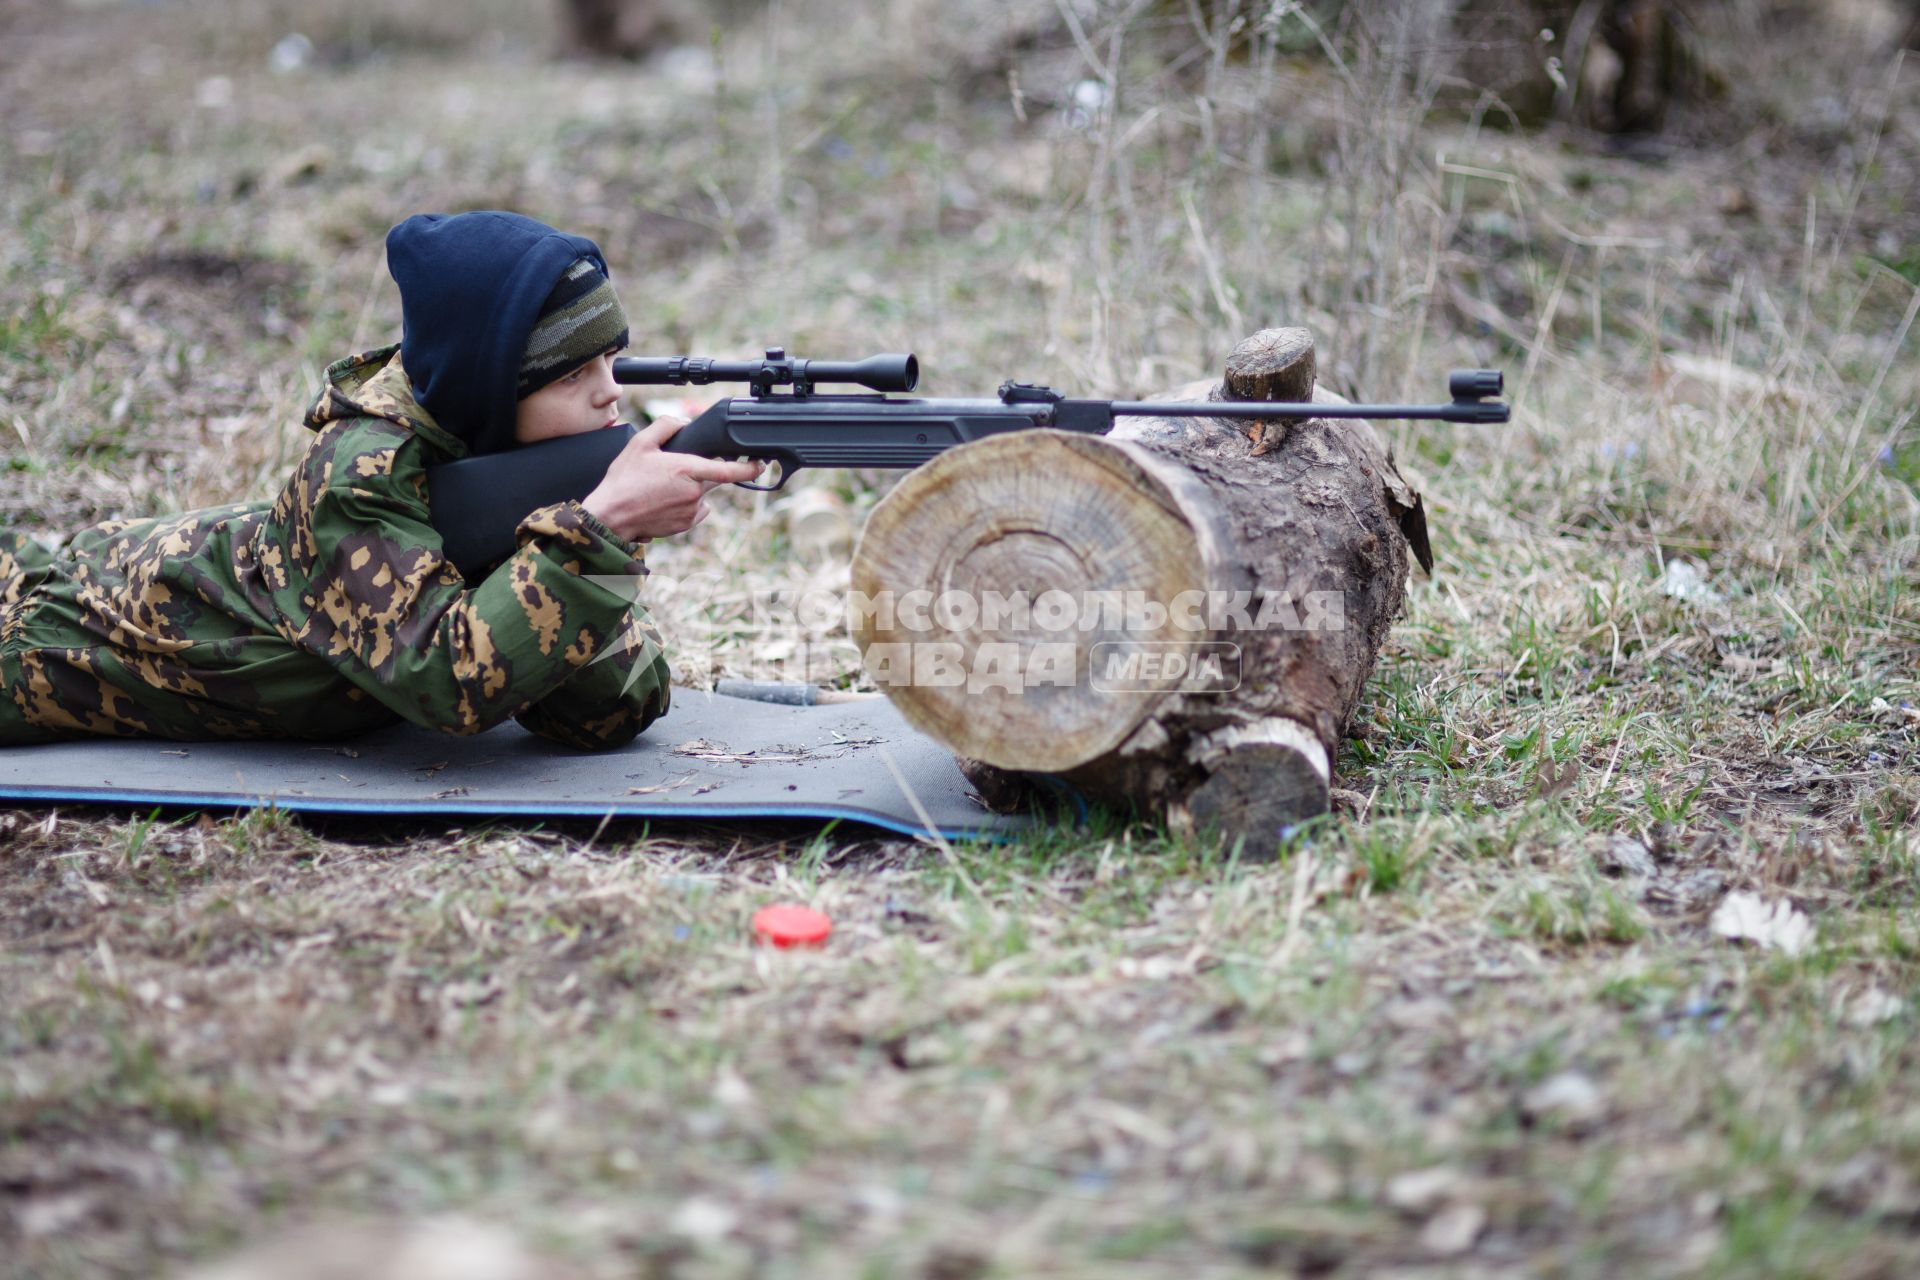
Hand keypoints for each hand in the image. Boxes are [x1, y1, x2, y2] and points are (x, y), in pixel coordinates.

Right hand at [580, 417, 765, 539]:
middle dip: (699, 472)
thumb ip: (666, 427)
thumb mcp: (640, 444)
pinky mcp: (685, 524)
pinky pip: (696, 510)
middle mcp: (694, 493)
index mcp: (687, 470)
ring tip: (661, 489)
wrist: (610, 516)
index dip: (749, 468)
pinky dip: (686, 504)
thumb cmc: (623, 481)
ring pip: (702, 494)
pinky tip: (664, 501)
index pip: (729, 470)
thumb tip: (683, 423)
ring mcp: (691, 511)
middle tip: (670, 473)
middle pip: (711, 479)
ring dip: (690, 489)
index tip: (760, 464)